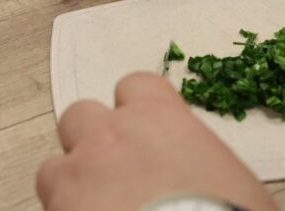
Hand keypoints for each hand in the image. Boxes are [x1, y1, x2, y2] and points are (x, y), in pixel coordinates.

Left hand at [37, 73, 276, 210]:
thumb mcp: (235, 182)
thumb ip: (202, 163)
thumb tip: (206, 180)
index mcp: (160, 120)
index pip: (136, 86)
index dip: (137, 108)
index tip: (144, 128)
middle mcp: (110, 138)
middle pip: (82, 116)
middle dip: (91, 141)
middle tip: (113, 172)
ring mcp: (77, 175)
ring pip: (53, 166)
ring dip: (70, 184)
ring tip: (94, 207)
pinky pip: (49, 208)